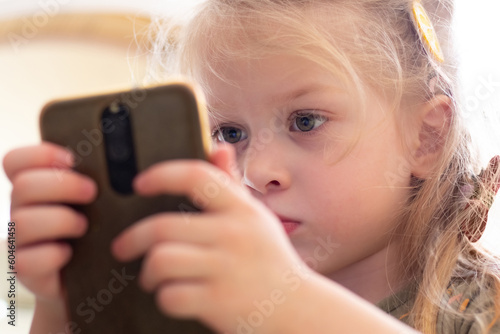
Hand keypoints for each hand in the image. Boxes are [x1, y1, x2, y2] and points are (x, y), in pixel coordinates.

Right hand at [3, 143, 96, 303]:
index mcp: (36, 187)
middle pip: (23, 186)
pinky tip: (69, 254)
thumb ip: (101, 178)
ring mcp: (21, 240)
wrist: (98, 273)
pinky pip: (26, 260)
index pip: (16, 161)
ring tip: (84, 226)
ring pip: (22, 222)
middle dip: (63, 185)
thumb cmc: (101, 228)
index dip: (40, 155)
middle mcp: (22, 209)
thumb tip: (122, 160)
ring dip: (59, 220)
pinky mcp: (26, 269)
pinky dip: (51, 255)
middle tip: (92, 192)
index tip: (72, 159)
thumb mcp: (102, 200)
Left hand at [112, 144, 309, 333]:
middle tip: (123, 247)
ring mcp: (227, 269)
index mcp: (242, 209)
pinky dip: (164, 297)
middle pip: (161, 227)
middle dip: (132, 239)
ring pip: (160, 261)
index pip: (195, 176)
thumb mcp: (256, 218)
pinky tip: (172, 295)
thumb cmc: (270, 259)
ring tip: (152, 276)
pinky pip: (170, 295)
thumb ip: (232, 184)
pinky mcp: (220, 302)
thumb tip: (219, 147)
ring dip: (148, 272)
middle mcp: (234, 234)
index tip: (140, 183)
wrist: (298, 309)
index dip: (161, 174)